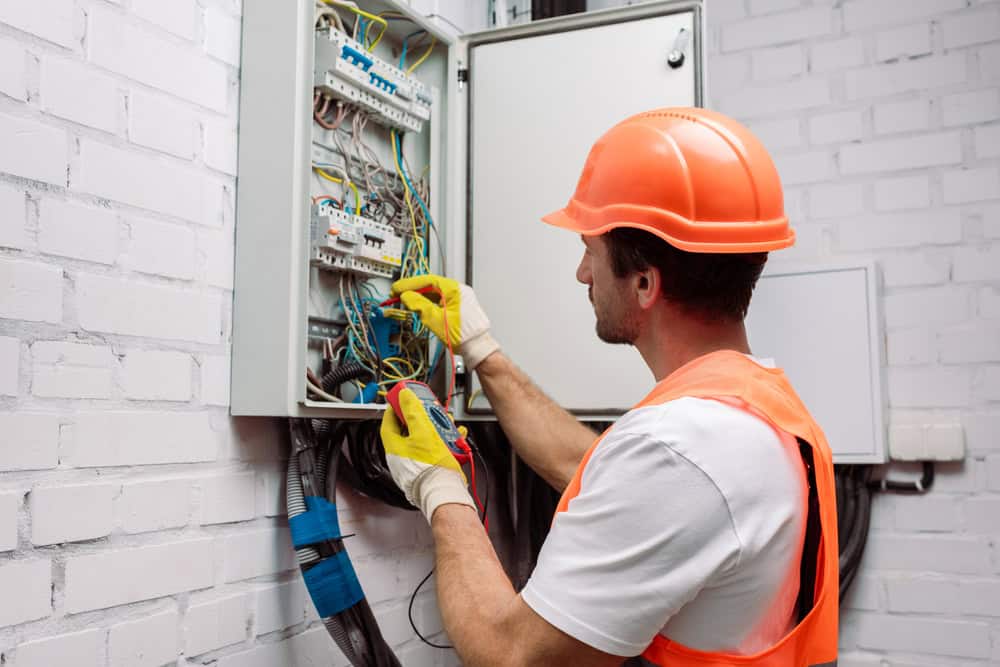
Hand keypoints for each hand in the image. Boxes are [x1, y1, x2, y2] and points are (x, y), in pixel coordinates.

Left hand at [380, 388, 474, 521]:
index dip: (394, 408)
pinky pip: (433, 451)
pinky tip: (455, 440)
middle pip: (410, 430)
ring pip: (424, 439)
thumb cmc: (430, 469)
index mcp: (394, 447)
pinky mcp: (427, 469)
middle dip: (423, 418)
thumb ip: (413, 412)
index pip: (388, 422)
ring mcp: (414, 464)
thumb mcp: (423, 432)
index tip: (401, 399)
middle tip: (431, 411)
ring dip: (437, 429)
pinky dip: (443, 443)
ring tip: (448, 425)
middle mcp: (401, 456)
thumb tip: (404, 396)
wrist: (443, 492)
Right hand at [391, 275, 499, 369]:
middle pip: (431, 284)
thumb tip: (406, 296)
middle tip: (398, 295)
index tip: (397, 288)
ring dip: (420, 296)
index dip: (410, 284)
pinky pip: (440, 299)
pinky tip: (419, 306)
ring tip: (406, 301)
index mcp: (455, 289)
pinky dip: (428, 301)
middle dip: (413, 289)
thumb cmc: (464, 335)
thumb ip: (419, 305)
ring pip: (435, 292)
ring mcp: (460, 298)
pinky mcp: (458, 306)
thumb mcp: (436, 319)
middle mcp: (459, 290)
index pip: (428, 280)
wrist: (478, 348)